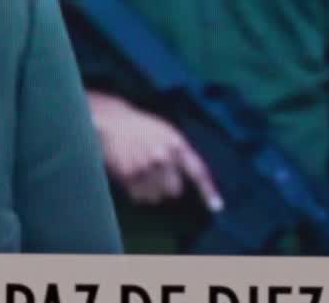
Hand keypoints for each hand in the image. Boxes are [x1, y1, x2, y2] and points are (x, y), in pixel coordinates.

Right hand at [85, 90, 223, 211]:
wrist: (111, 121)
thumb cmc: (142, 128)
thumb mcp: (167, 133)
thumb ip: (181, 153)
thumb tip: (188, 181)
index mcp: (176, 144)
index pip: (197, 172)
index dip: (208, 191)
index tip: (217, 207)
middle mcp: (163, 156)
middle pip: (175, 191)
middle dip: (167, 185)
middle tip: (156, 173)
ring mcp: (145, 167)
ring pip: (156, 196)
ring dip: (150, 190)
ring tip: (141, 171)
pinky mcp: (129, 175)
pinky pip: (139, 197)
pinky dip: (136, 191)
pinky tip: (131, 175)